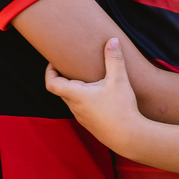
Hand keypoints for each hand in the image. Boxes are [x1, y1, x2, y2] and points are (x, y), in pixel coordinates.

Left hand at [45, 36, 143, 152]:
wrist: (129, 137)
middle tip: (72, 65)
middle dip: (64, 77)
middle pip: (61, 90)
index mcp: (76, 95)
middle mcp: (74, 107)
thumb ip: (114, 59)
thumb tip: (112, 40)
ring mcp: (81, 117)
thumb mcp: (119, 81)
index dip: (49, 71)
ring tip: (86, 79)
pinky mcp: (89, 124)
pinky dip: (83, 99)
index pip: (51, 83)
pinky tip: (98, 95)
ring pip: (71, 100)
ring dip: (75, 89)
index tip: (54, 62)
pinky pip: (81, 108)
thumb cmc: (121, 109)